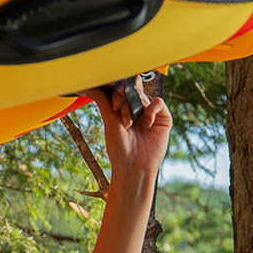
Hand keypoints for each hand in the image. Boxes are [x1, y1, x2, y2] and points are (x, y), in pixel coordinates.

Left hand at [91, 76, 173, 196]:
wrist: (133, 167)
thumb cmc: (119, 148)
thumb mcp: (109, 121)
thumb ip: (104, 101)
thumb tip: (90, 85)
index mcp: (122, 110)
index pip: (120, 90)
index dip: (116, 91)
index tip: (112, 105)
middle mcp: (136, 110)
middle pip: (131, 90)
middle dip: (123, 98)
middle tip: (118, 109)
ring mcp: (149, 113)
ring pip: (142, 96)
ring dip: (133, 107)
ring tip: (128, 124)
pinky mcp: (162, 118)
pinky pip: (158, 102)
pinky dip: (151, 109)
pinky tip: (146, 123)